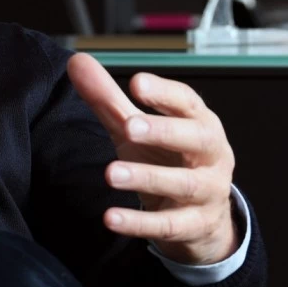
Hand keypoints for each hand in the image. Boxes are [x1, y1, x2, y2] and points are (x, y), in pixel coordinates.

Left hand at [67, 53, 237, 264]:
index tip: (137, 83)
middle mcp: (211, 154)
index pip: (187, 102)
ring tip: (111, 174)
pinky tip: (111, 217)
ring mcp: (207, 191)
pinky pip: (168, 225)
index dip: (164, 93)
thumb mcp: (136, 128)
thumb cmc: (167, 159)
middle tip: (130, 127)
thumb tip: (76, 61)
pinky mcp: (194, 224)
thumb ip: (108, 98)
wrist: (200, 216)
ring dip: (147, 177)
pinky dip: (140, 222)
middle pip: (196, 139)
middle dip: (163, 131)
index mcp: (199, 122)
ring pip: (183, 183)